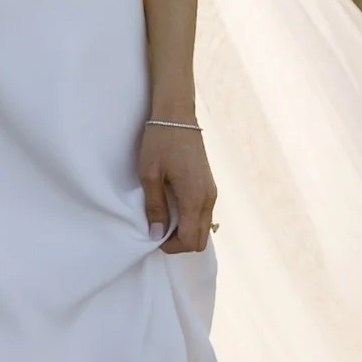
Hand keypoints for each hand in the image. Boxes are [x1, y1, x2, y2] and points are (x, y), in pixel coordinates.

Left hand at [139, 117, 215, 253]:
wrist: (177, 115)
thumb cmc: (160, 142)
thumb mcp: (150, 174)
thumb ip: (155, 207)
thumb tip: (156, 235)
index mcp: (194, 198)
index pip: (189, 240)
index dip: (171, 246)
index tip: (153, 236)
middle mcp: (208, 199)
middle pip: (200, 240)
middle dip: (179, 242)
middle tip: (158, 229)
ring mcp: (212, 192)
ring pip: (203, 228)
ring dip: (185, 231)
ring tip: (163, 217)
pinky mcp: (210, 186)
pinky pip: (204, 215)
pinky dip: (190, 220)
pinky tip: (173, 207)